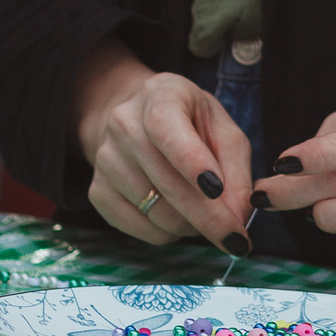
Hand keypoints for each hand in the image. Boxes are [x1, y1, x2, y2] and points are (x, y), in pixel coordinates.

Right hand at [72, 38, 253, 253]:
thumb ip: (236, 169)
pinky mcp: (98, 192)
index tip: (217, 191)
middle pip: (168, 184)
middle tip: (238, 238)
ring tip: (207, 214)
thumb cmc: (190, 124)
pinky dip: (171, 233)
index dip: (192, 163)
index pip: (168, 131)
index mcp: (159, 96)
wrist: (138, 121)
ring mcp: (105, 160)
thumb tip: (238, 215)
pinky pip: (143, 230)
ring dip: (193, 225)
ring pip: (159, 214)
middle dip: (211, 218)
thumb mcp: (222, 129)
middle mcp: (124, 125)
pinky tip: (181, 217)